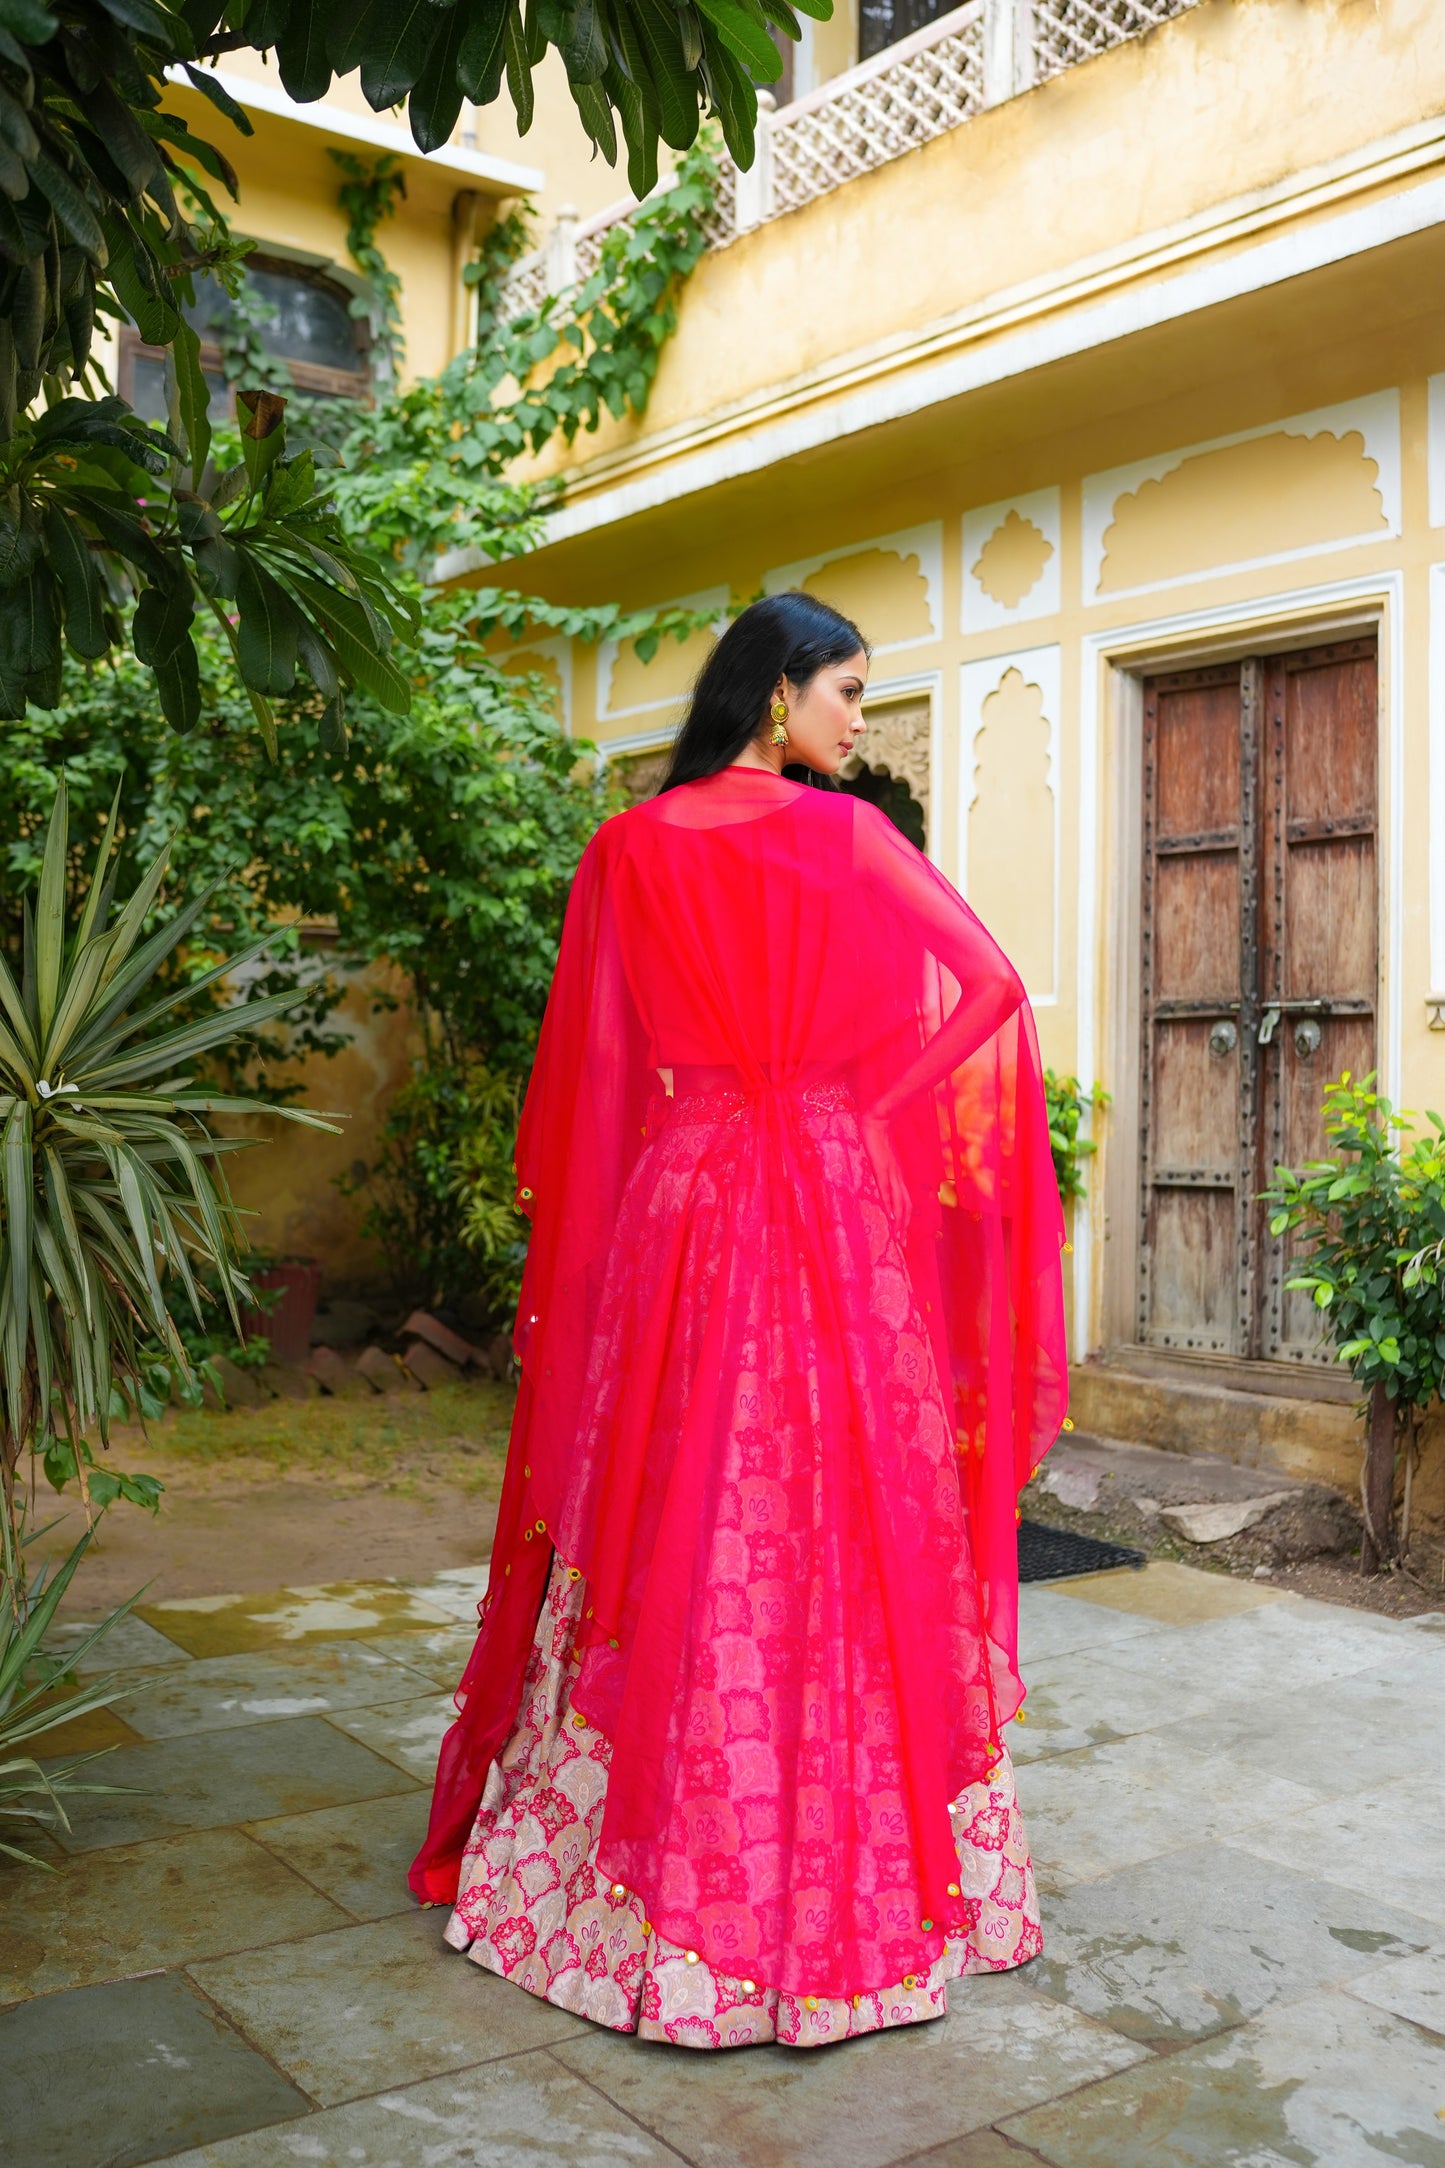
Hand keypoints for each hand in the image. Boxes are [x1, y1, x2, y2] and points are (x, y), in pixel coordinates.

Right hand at [860, 1110, 910, 1237]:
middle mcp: (897, 1177)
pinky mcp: (882, 1168)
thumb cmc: (875, 1136)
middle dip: (904, 1226)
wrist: (877, 1119)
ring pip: (899, 1202)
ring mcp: (891, 1173)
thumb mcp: (879, 1157)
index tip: (902, 1235)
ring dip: (899, 1221)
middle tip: (902, 1244)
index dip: (904, 1219)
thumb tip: (875, 1177)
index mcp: (897, 1175)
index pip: (904, 1201)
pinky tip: (890, 1215)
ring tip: (898, 1237)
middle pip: (905, 1206)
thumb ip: (879, 1168)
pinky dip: (889, 1204)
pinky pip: (887, 1189)